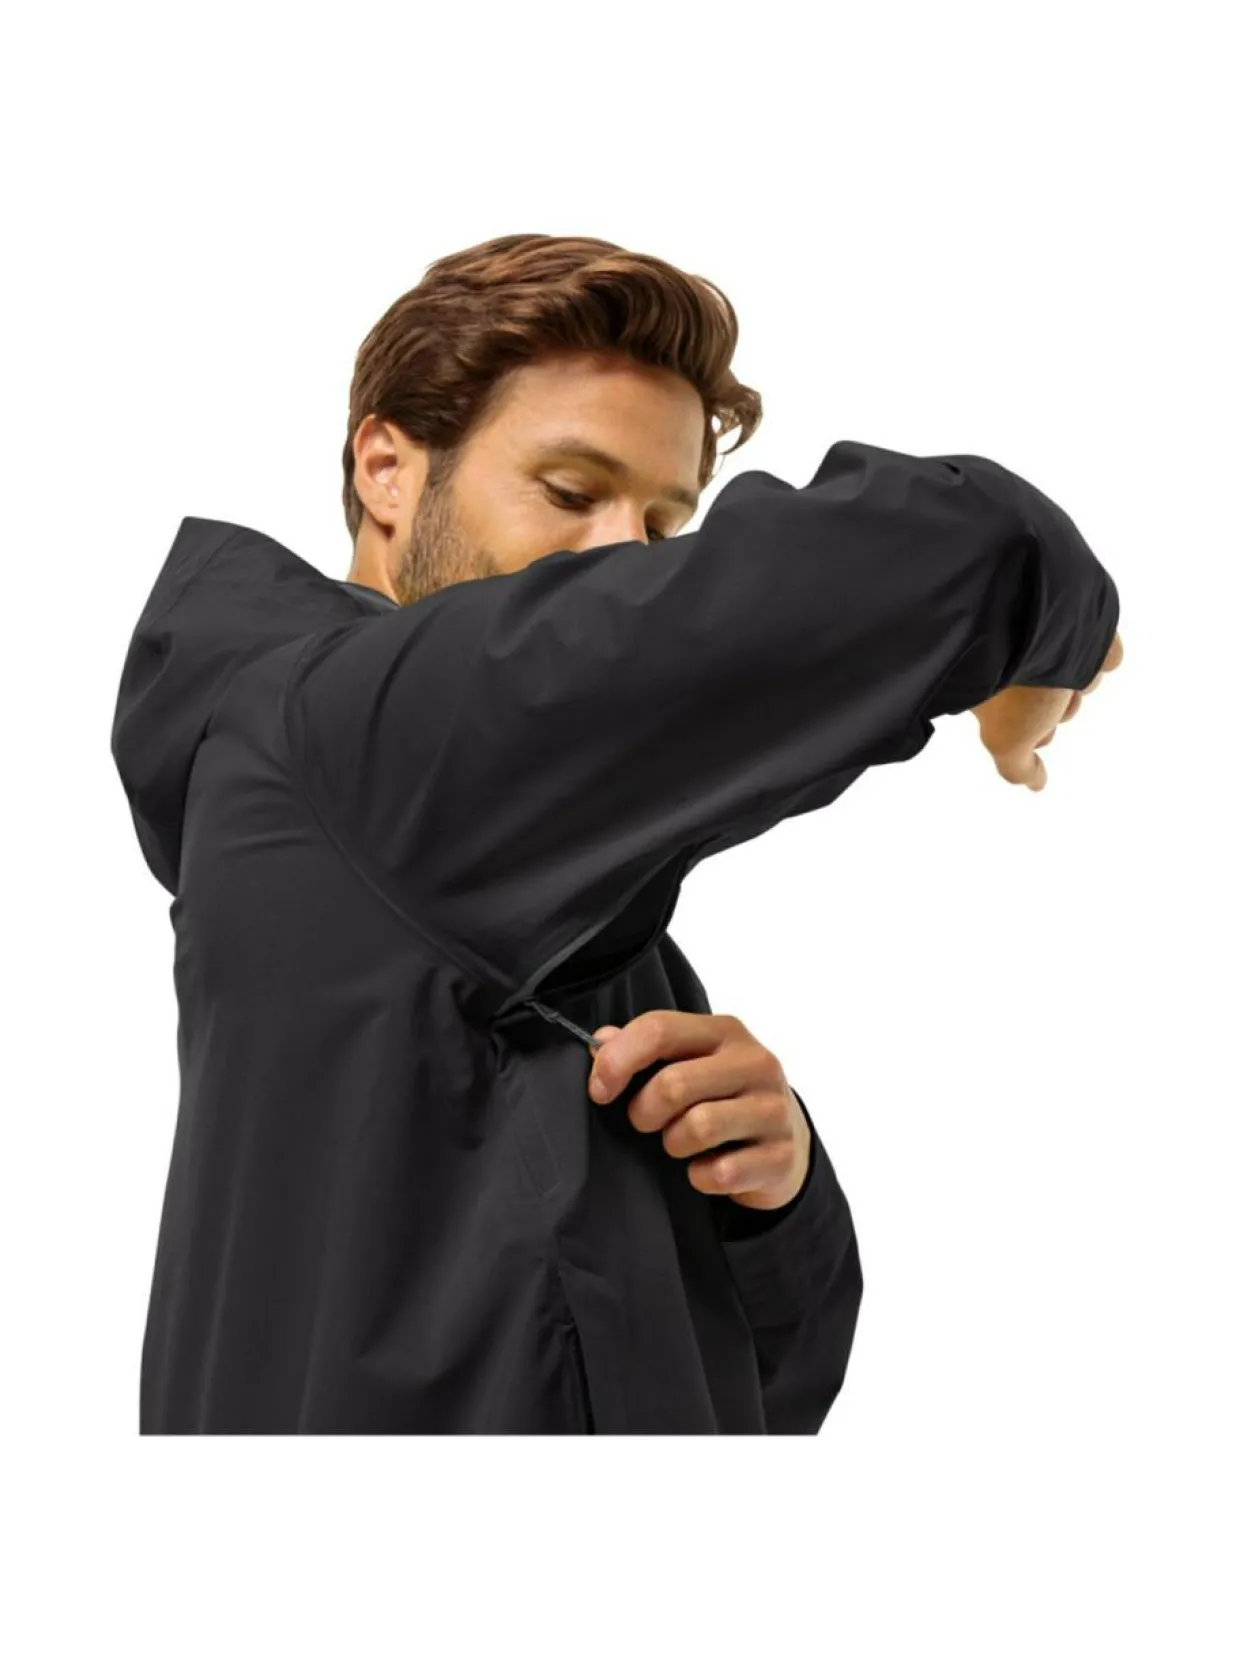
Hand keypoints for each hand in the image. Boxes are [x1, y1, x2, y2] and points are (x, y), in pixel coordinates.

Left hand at [587, 1011, 811, 1211]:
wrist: (785, 1144)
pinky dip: (701, 1177)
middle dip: (644, 1112)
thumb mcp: (690, 1062)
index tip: (600, 1090)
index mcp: (725, 1032)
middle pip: (672, 1084)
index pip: (659, 1029)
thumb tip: (601, 1041)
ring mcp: (773, 1109)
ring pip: (697, 1128)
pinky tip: (707, 1168)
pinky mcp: (782, 1155)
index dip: (616, 1061)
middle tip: (646, 1122)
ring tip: (680, 1143)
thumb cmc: (724, 1098)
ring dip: (674, 1144)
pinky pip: (721, 1172)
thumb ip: (646, 1048)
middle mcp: (755, 1063)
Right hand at [970, 629, 1123, 789]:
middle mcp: (1021, 662)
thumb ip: (1018, 767)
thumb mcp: (1006, 737)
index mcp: (997, 685)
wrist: (1027, 614)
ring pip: (1084, 673)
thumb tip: (1036, 785)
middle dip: (1060, 703)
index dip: (1038, 729)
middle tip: (1050, 692)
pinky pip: (1106, 648)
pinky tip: (1093, 647)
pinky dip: (1103, 651)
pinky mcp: (1084, 616)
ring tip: (1070, 665)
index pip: (1027, 723)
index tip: (1037, 723)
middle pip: (1056, 699)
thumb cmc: (1013, 682)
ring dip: (1083, 676)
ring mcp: (1052, 636)